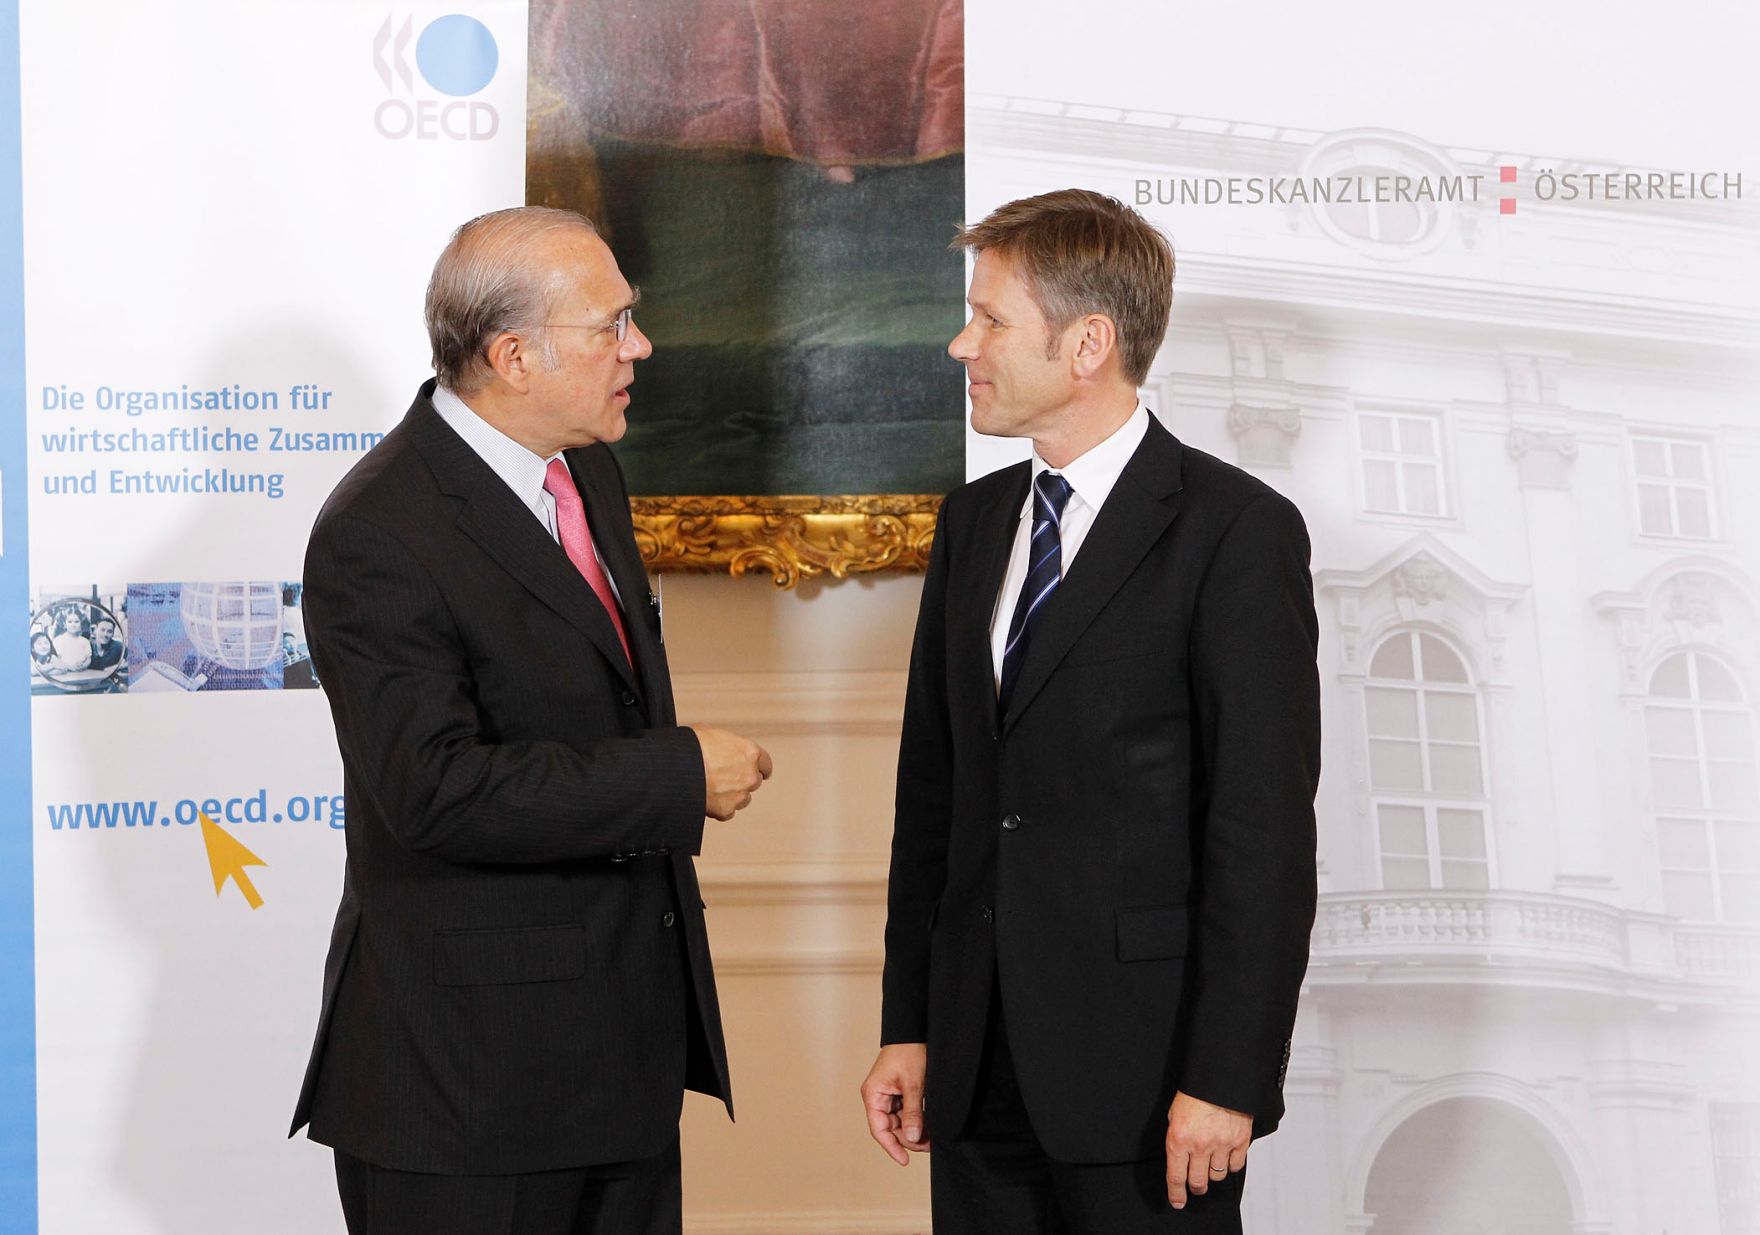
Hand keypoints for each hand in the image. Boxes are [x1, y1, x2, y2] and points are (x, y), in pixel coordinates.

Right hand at [689, 725, 772, 820]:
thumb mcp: (710, 734)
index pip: (765, 764)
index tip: (757, 770)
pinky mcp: (726, 810)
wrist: (675, 769)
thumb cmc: (689, 748)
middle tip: (725, 777)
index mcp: (750, 753)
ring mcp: (739, 795)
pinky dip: (720, 808)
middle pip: (754, 781)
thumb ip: (725, 744)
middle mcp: (750, 775)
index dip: (759, 767)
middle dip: (742, 780)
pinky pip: (728, 812)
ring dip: (733, 795)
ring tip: (714, 787)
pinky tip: (708, 798)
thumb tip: (720, 747)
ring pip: (743, 798)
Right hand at [861, 1043, 929, 1164]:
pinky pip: (905, 1112)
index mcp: (873, 1095)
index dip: (891, 1147)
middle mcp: (878, 1097)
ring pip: (899, 1122)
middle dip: (908, 1139)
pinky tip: (929, 1126)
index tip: (904, 1160)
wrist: (914, 1030)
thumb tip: (911, 1137)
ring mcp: (888, 1095)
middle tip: (929, 1145)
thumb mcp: (913, 1084)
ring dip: (914, 1130)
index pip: (879, 1129)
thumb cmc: (909, 1051)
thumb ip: (912, 1112)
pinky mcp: (898, 1092)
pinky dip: (916, 1120)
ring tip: (932, 1137)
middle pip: (890, 1128)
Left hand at [1165, 1090, 1249, 1208]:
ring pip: (1217, 1176)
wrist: (1219, 1077)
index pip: (1176, 1176)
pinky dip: (1230, 1164)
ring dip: (1213, 1173)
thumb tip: (1178, 1157)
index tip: (1178, 1201)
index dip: (1176, 1193)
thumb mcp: (1174, 1114)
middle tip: (1196, 1185)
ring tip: (1211, 1163)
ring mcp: (1221, 1144)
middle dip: (1196, 1187)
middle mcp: (1200, 1145)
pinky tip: (1226, 1155)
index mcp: (1179, 1138)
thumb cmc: (1195, 1092)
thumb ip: (1176, 1138)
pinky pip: (1235, 1165)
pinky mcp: (1239, 1141)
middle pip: (1198, 1182)